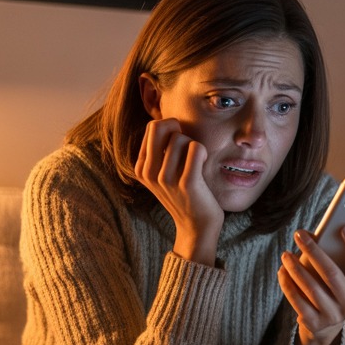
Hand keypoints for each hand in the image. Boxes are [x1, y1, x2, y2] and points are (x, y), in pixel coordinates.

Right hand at [134, 118, 222, 264]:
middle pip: (160, 126)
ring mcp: (165, 179)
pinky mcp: (186, 183)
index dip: (172, 129)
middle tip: (189, 146)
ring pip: (181, 138)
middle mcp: (149, 172)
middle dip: (178, 129)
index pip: (152, 127)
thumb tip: (166, 118)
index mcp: (141, 167)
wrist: (197, 225)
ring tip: (196, 165)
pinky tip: (203, 166)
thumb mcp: (164, 171)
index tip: (180, 146)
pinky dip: (202, 152)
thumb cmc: (186, 193)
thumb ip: (160, 149)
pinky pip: (196, 148)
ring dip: (194, 146)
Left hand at [278, 225, 344, 344]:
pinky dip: (288, 285)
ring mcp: (333, 315)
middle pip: (332, 274)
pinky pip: (298, 302)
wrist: (329, 323)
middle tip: (300, 234)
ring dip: (296, 268)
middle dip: (314, 251)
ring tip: (286, 253)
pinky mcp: (315, 323)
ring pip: (312, 288)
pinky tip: (282, 271)